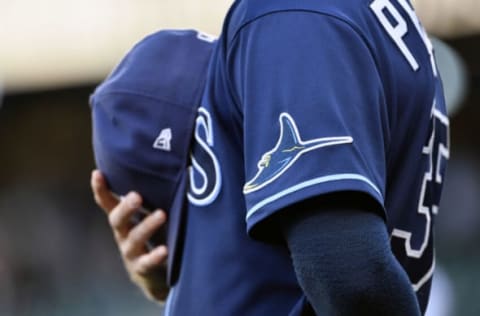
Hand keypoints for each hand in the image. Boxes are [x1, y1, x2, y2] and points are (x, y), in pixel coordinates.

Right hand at [91, 169, 168, 301]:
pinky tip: (165, 250)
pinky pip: (147, 262)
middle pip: (117, 219)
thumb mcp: (148, 215)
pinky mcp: (142, 268)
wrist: (154, 275)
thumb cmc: (153, 236)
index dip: (101, 189)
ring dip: (147, 225)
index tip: (97, 173)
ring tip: (161, 214)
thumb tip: (167, 166)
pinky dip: (155, 256)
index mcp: (123, 220)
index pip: (107, 203)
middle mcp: (122, 234)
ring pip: (135, 238)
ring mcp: (130, 252)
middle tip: (136, 196)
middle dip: (126, 207)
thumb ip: (152, 197)